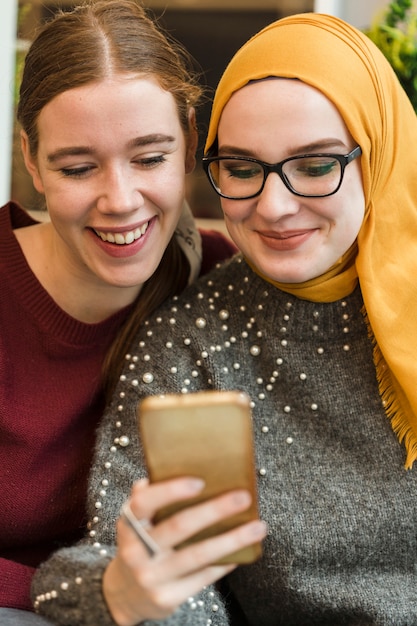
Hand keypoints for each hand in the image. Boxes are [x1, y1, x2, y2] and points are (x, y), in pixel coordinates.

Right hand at [103, 477, 266, 625]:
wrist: (126, 594)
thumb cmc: (141, 545)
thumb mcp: (136, 521)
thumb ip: (148, 498)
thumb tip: (163, 468)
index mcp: (128, 524)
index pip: (144, 503)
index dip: (170, 491)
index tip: (200, 482)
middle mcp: (136, 552)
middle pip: (178, 526)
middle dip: (214, 510)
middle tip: (242, 497)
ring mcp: (151, 577)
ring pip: (197, 555)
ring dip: (231, 540)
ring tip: (258, 527)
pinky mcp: (167, 598)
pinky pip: (202, 577)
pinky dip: (225, 563)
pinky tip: (243, 552)